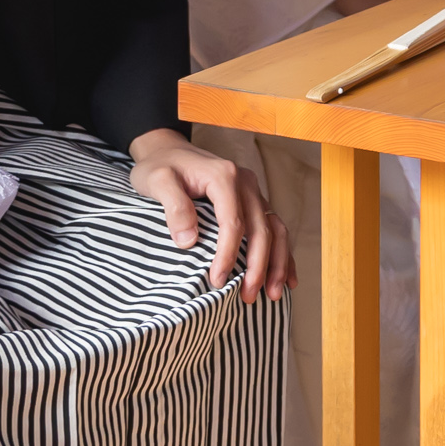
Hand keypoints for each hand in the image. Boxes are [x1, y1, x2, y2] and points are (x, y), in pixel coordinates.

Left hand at [129, 129, 293, 302]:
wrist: (167, 149)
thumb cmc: (160, 165)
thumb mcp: (157, 180)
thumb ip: (173, 207)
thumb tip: (189, 242)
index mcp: (224, 176)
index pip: (234, 222)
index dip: (228, 254)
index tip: (217, 281)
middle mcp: (246, 183)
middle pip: (261, 229)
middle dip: (258, 266)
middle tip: (248, 296)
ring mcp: (253, 192)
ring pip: (275, 230)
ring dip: (277, 263)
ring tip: (272, 294)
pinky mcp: (253, 202)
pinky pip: (275, 229)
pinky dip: (283, 254)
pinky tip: (287, 278)